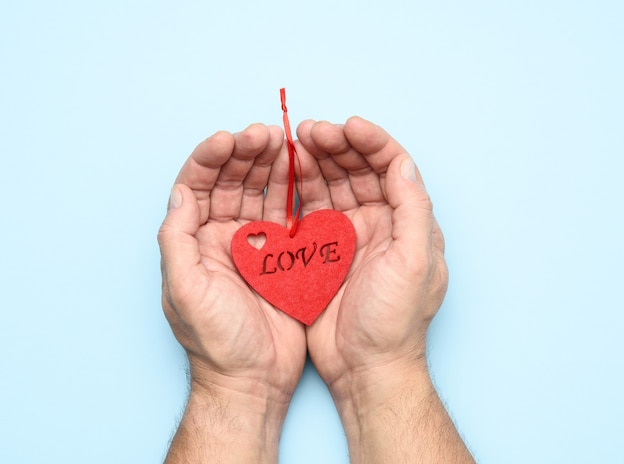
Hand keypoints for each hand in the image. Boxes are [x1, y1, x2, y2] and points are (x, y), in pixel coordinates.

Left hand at [157, 124, 306, 462]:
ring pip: (258, 191)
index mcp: (194, 242)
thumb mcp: (186, 290)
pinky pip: (285, 213)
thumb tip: (179, 193)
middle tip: (264, 133)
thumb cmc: (217, 341)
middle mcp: (221, 237)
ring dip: (269, 164)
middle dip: (244, 153)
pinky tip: (300, 168)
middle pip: (230, 182)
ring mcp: (253, 244)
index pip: (197, 186)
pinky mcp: (281, 254)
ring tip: (283, 140)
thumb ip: (177, 240)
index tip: (231, 139)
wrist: (253, 378)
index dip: (212, 158)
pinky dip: (292, 189)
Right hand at [296, 117, 472, 462]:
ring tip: (296, 142)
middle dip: (338, 145)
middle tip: (311, 130)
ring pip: (334, 184)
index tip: (348, 126)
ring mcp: (349, 234)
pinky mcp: (322, 249)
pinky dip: (300, 187)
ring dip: (317, 160)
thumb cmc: (393, 320)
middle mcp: (380, 223)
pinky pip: (311, 208)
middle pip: (360, 170)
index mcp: (407, 223)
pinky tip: (288, 171)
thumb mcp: (412, 262)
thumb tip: (401, 161)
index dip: (372, 142)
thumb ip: (412, 208)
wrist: (363, 366)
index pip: (393, 167)